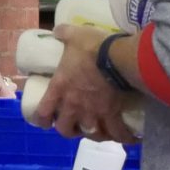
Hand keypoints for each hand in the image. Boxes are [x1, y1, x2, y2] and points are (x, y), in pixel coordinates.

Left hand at [32, 24, 132, 143]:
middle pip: (65, 129)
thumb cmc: (91, 48)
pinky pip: (117, 133)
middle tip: (73, 124)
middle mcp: (74, 106)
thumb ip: (64, 33)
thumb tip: (58, 31)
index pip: (43, 112)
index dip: (42, 120)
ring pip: (90, 135)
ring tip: (98, 132)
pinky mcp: (112, 114)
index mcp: (60, 88)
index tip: (45, 121)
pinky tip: (128, 138)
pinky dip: (123, 137)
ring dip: (93, 135)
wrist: (116, 58)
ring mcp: (93, 113)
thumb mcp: (73, 36)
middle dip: (68, 130)